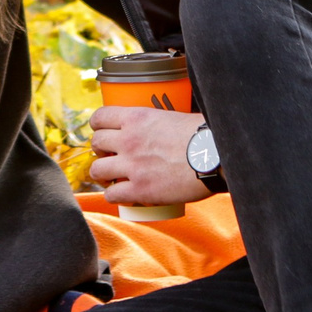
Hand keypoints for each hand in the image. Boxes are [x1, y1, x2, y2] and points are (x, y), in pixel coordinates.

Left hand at [88, 106, 212, 207]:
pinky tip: (121, 194)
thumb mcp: (172, 116)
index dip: (98, 126)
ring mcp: (132, 166)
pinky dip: (113, 195)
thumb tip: (156, 127)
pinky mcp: (140, 190)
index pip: (100, 117)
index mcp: (136, 118)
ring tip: (111, 177)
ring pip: (97, 170)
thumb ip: (155, 122)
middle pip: (96, 143)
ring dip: (102, 174)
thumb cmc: (202, 135)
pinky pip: (112, 194)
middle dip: (100, 150)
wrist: (215, 156)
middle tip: (110, 155)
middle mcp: (129, 140)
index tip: (103, 132)